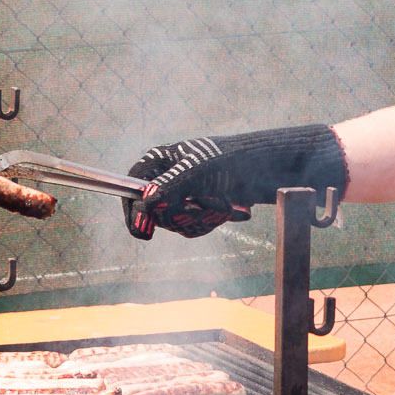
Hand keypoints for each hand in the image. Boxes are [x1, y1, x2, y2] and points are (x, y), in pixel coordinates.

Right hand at [121, 125, 347, 239]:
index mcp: (158, 161)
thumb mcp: (198, 172)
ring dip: (202, 219)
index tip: (144, 233)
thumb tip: (144, 205)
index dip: (134, 212)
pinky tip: (231, 209)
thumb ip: (170, 188)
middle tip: (204, 210)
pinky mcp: (195, 208)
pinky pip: (192, 227)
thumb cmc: (228, 161)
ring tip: (224, 204)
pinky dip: (211, 222)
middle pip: (154, 213)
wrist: (263, 169)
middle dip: (183, 216)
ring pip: (175, 223)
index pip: (131, 189)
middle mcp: (165, 178)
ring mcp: (180, 195)